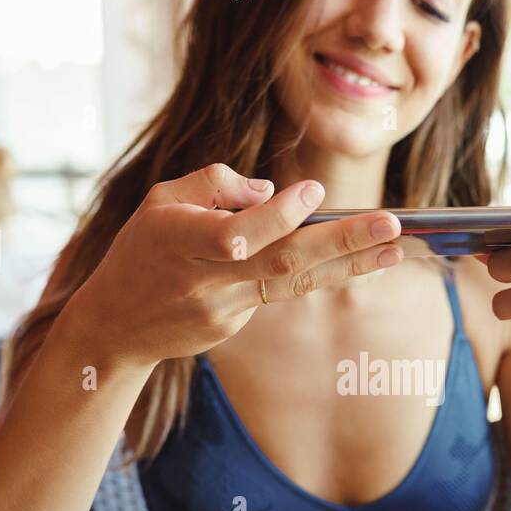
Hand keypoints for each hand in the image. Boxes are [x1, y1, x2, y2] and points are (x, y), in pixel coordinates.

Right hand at [72, 164, 402, 368]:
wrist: (116, 327)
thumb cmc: (141, 249)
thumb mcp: (162, 200)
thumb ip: (216, 184)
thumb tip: (274, 191)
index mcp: (182, 242)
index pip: (240, 233)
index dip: (278, 217)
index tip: (314, 193)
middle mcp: (207, 281)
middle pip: (283, 262)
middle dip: (341, 243)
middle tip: (390, 225)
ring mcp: (225, 310)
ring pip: (294, 283)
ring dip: (350, 266)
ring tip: (394, 249)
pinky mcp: (236, 326)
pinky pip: (278, 290)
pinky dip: (315, 273)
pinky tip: (356, 258)